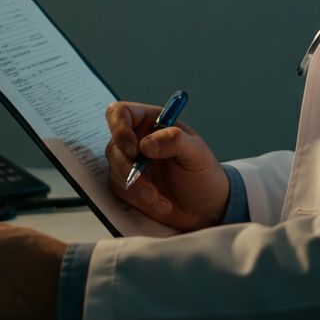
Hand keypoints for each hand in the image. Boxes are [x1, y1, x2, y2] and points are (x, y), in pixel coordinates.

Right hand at [105, 101, 229, 230]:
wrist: (205, 207)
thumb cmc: (202, 172)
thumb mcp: (196, 152)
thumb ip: (174, 140)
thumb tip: (146, 143)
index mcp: (151, 123)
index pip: (121, 113)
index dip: (119, 128)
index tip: (134, 149)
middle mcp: (137, 140)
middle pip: (114, 146)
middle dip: (129, 169)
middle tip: (148, 186)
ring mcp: (130, 163)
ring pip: (115, 170)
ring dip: (137, 188)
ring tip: (160, 199)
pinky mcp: (128, 185)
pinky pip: (121, 190)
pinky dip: (140, 200)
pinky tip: (161, 204)